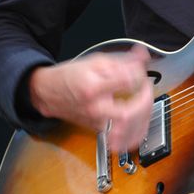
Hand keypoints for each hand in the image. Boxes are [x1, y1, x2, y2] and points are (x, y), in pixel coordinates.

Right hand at [29, 45, 153, 151]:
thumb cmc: (70, 77)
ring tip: (145, 106)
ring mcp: (97, 121)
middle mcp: (95, 108)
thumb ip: (122, 62)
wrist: (48, 93)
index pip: (127, 83)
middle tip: (145, 90)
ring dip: (143, 118)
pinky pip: (121, 136)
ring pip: (127, 129)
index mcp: (93, 87)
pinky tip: (139, 126)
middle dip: (145, 101)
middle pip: (130, 112)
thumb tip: (142, 57)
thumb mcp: (95, 62)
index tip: (140, 74)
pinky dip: (133, 133)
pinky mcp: (98, 129)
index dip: (139, 77)